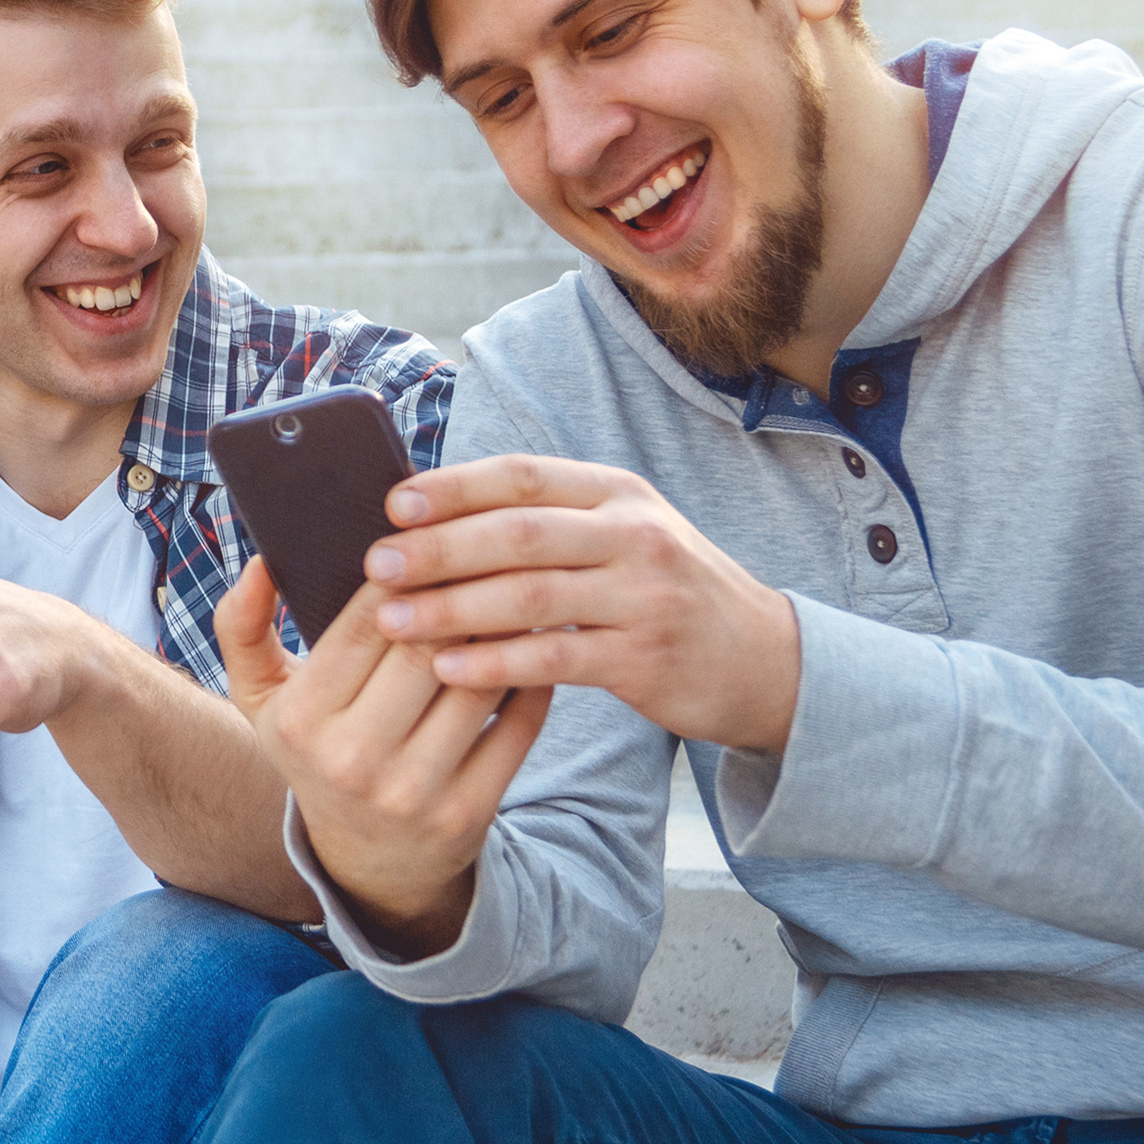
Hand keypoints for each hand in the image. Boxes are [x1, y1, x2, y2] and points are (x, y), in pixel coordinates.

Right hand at [213, 556, 551, 958]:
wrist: (367, 860)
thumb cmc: (316, 751)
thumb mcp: (261, 698)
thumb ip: (241, 626)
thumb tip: (260, 561)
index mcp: (301, 720)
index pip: (366, 622)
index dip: (408, 572)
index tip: (432, 539)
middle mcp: (353, 760)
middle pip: (427, 646)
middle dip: (461, 592)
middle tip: (486, 553)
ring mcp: (414, 792)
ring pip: (479, 679)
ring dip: (505, 628)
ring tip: (514, 590)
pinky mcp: (468, 812)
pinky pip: (519, 724)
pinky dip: (532, 677)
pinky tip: (532, 649)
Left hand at [363, 455, 801, 752]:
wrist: (765, 659)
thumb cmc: (666, 593)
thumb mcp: (621, 536)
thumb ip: (548, 522)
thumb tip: (434, 516)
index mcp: (616, 493)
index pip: (523, 476)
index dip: (453, 487)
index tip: (392, 505)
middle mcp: (634, 533)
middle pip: (518, 532)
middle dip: (439, 547)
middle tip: (378, 565)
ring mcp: (644, 595)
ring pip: (530, 594)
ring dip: (453, 607)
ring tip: (392, 621)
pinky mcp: (646, 658)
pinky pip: (554, 657)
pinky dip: (495, 661)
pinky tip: (447, 667)